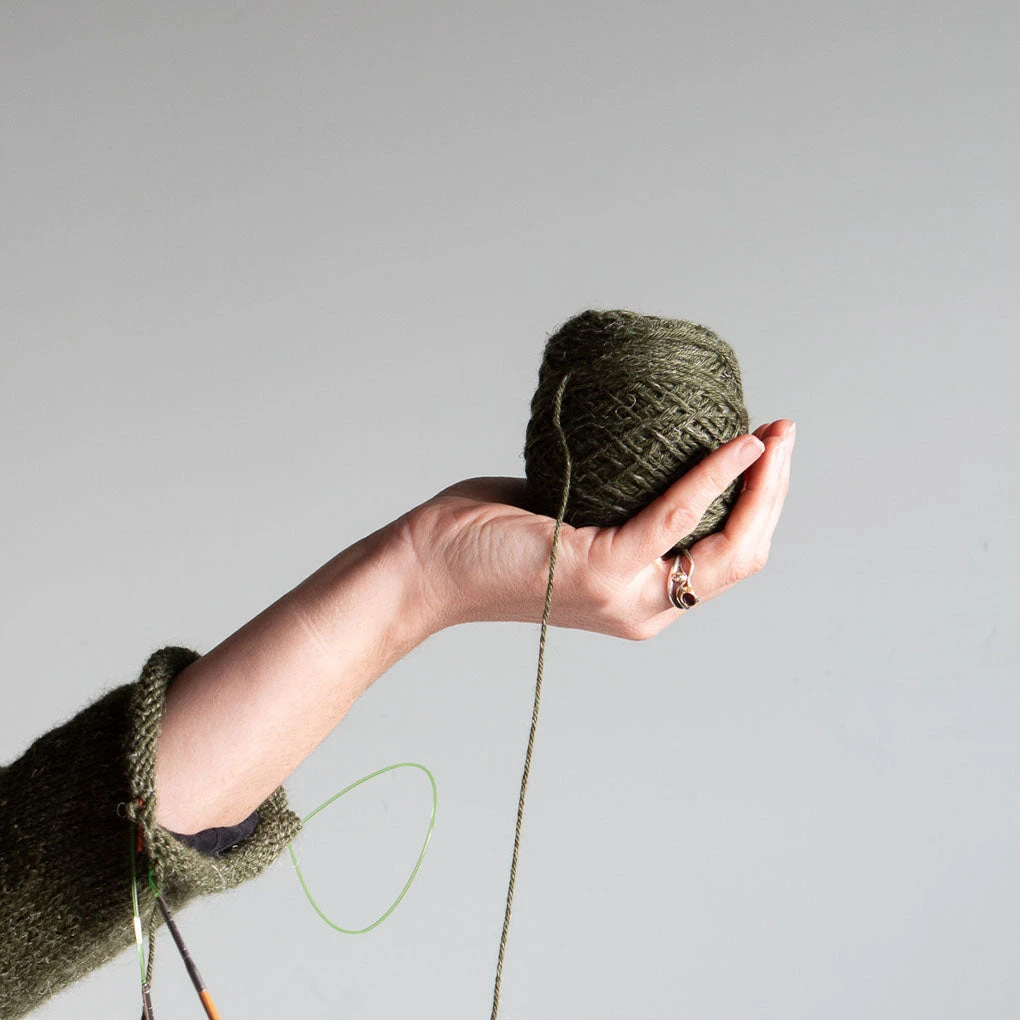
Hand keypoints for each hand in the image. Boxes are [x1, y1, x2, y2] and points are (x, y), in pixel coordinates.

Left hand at [395, 420, 794, 639]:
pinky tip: (737, 443)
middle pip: (741, 557)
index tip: (764, 451)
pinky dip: (715, 475)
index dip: (757, 509)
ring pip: (726, 545)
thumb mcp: (568, 520)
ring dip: (762, 484)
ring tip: (773, 434)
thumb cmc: (485, 538)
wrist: (425, 568)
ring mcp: (627, 595)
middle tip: (784, 434)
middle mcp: (645, 609)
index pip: (725, 562)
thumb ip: (614, 503)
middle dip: (776, 494)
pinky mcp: (602, 568)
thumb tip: (644, 446)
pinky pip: (677, 515)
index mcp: (641, 602)